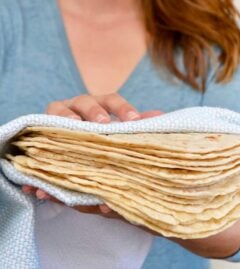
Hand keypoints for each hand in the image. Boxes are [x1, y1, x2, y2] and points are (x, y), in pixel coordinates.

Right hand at [22, 93, 162, 219]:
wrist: (75, 150)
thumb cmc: (100, 138)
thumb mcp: (118, 132)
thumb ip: (135, 127)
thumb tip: (160, 117)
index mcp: (100, 106)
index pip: (112, 100)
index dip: (123, 108)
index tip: (135, 119)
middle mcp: (78, 107)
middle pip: (85, 102)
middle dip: (94, 112)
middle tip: (104, 124)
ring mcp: (58, 116)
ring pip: (58, 112)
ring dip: (63, 121)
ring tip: (72, 133)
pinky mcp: (41, 132)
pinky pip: (37, 138)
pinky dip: (36, 159)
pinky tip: (37, 181)